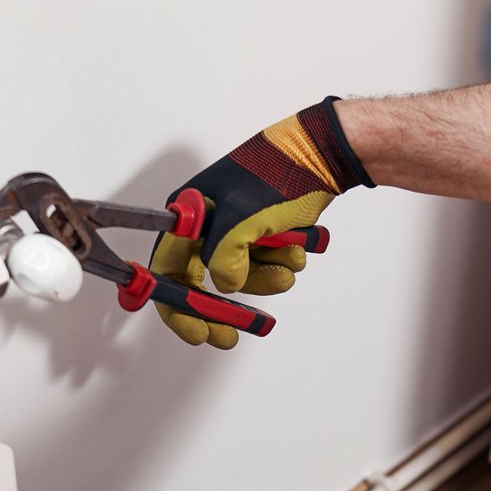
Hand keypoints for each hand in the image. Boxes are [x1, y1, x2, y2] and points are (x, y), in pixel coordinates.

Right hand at [152, 96, 372, 347]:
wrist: (322, 155)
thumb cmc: (278, 174)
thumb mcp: (243, 220)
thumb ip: (224, 259)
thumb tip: (226, 286)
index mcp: (188, 216)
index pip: (168, 272)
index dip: (179, 308)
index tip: (199, 333)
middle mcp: (204, 224)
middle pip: (204, 282)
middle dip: (224, 309)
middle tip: (233, 335)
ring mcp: (233, 228)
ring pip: (241, 276)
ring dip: (267, 278)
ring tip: (289, 264)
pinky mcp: (259, 231)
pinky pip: (263, 264)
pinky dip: (280, 262)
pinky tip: (296, 248)